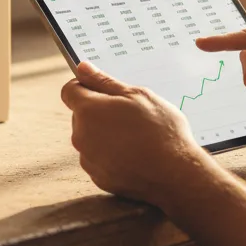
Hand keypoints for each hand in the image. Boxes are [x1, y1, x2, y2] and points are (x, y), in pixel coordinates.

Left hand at [61, 62, 208, 204]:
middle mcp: (81, 136)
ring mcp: (89, 160)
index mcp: (88, 111)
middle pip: (81, 115)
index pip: (70, 90)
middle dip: (99, 111)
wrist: (176, 173)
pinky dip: (112, 155)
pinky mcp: (99, 178)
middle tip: (130, 113)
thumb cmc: (160, 130)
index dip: (85, 85)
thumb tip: (83, 68)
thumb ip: (105, 81)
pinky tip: (135, 154)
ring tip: (136, 136)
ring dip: (106, 134)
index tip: (104, 89)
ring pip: (91, 138)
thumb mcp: (137, 95)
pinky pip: (100, 159)